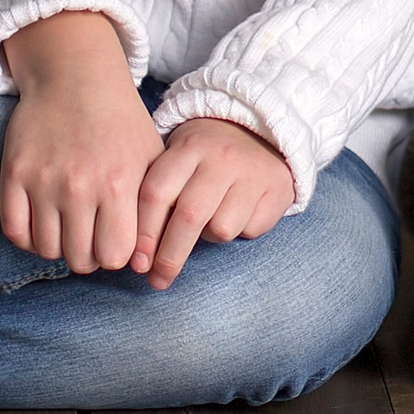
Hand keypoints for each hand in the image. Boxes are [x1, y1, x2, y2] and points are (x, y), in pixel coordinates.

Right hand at [0, 12, 163, 274]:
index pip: (115, 256)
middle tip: (89, 237)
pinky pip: (15, 232)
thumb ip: (153, 210)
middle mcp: (80, 186)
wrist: (76, 78)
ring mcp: (44, 181)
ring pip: (48, 250)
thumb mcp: (151, 159)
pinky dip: (28, 238)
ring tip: (68, 228)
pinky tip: (41, 224)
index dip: (115, 254)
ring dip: (59, 246)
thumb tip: (147, 265)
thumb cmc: (121, 123)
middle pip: (80, 259)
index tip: (114, 239)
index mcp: (120, 184)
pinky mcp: (14, 174)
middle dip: (88, 255)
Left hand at [130, 118, 294, 290]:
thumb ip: (159, 194)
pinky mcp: (277, 190)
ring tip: (211, 222)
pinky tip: (239, 215)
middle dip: (170, 256)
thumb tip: (139, 256)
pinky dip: (241, 232)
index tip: (137, 263)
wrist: (262, 132)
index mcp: (189, 148)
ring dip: (210, 238)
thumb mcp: (179, 158)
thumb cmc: (206, 157)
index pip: (157, 193)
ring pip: (221, 228)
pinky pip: (251, 229)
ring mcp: (251, 173)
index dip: (144, 233)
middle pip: (188, 217)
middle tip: (158, 280)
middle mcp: (221, 159)